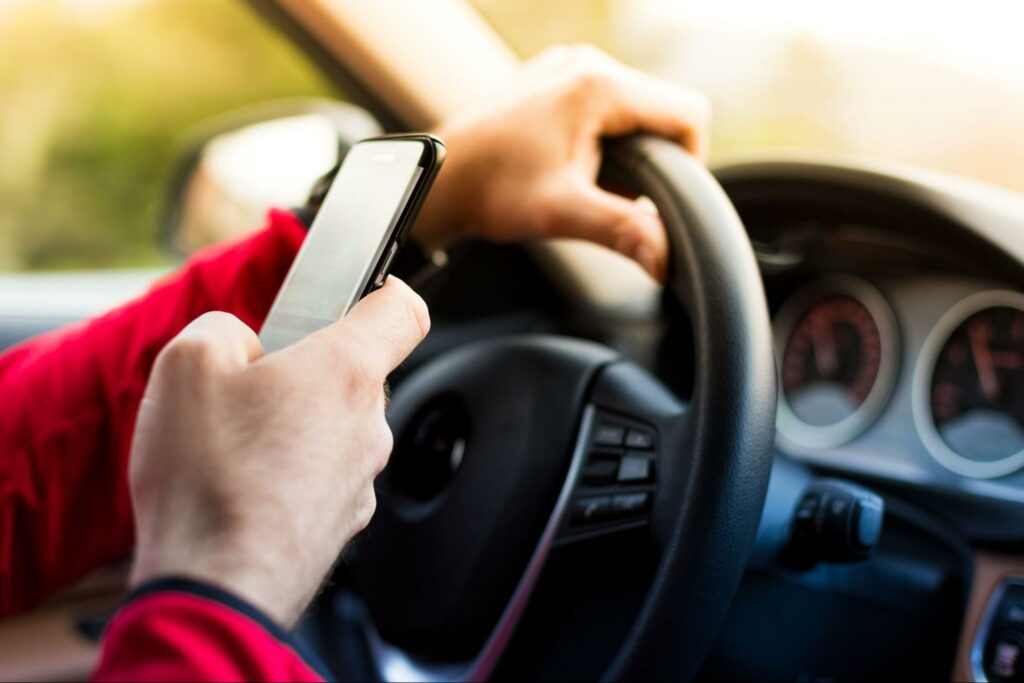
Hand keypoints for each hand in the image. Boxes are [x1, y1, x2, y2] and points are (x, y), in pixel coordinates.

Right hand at [129, 278, 428, 626]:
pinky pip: (321, 475)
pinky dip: (289, 472)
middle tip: (248, 387)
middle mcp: (369, 424)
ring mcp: (360, 478)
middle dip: (303, 370)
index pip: (402, 310)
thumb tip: (242, 343)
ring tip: (233, 447)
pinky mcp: (342, 521)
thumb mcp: (188, 363)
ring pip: (333, 427)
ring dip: (292, 425)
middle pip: (352, 373)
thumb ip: (223, 329)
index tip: (362, 294)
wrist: (216, 586)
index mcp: (346, 370)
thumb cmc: (208, 477)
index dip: (383, 291)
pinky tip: (241, 487)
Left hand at [414, 44, 710, 280]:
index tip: (661, 199)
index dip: (690, 163)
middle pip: (663, 111)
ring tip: (590, 183)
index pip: (688, 115)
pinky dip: (605, 141)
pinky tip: (574, 168)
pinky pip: (606, 107)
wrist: (441, 177)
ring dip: (628, 152)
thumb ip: (623, 231)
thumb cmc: (491, 189)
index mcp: (599, 86)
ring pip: (636, 110)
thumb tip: (666, 260)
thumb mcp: (563, 213)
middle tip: (618, 197)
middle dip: (654, 160)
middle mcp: (588, 65)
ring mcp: (569, 68)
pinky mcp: (555, 80)